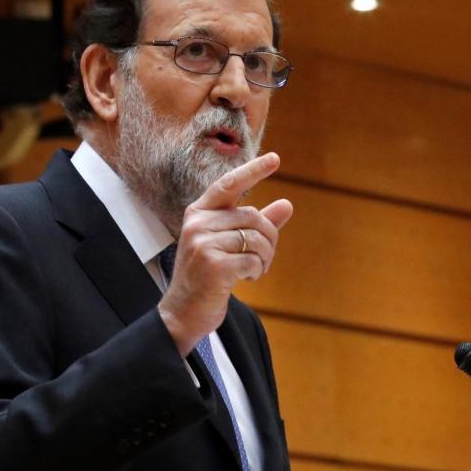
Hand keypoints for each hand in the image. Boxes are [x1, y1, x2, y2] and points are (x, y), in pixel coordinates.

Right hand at [158, 152, 293, 355]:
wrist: (183, 312)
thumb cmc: (208, 276)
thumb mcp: (229, 245)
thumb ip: (257, 224)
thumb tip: (287, 204)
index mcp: (198, 213)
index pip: (229, 184)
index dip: (252, 171)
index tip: (275, 158)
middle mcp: (198, 223)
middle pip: (253, 217)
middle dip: (269, 238)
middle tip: (264, 257)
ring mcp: (203, 243)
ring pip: (256, 238)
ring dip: (265, 257)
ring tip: (256, 269)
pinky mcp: (213, 265)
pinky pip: (253, 259)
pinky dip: (257, 270)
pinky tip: (247, 278)